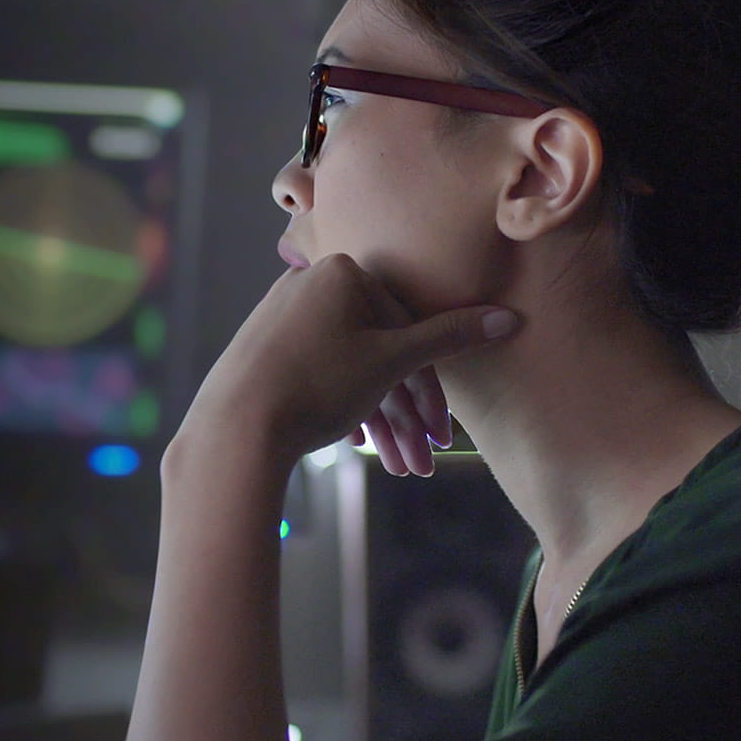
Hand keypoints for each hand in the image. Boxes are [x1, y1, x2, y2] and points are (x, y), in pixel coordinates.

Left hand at [181, 253, 518, 470]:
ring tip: (395, 468)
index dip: (431, 391)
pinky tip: (355, 445)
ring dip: (379, 422)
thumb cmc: (317, 385)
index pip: (407, 331)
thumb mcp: (392, 362)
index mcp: (343, 272)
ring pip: (350, 369)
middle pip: (379, 353)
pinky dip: (343, 408)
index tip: (443, 435)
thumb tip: (507, 318)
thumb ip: (450, 337)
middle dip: (405, 415)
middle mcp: (309, 283)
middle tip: (421, 463)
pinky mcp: (263, 348)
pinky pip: (318, 373)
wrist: (234, 428)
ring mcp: (282, 315)